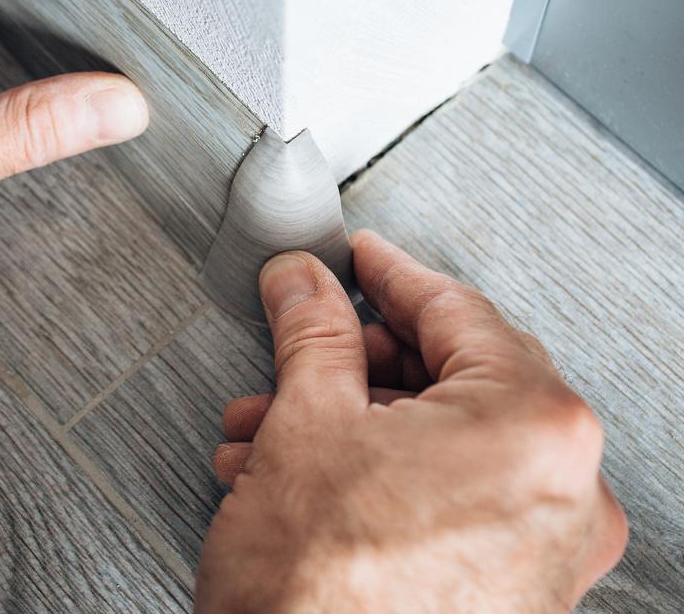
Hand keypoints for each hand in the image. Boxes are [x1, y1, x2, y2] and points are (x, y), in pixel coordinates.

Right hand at [195, 231, 626, 612]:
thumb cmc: (317, 594)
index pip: (458, 312)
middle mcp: (567, 493)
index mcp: (535, 428)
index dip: (390, 276)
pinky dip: (383, 476)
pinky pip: (452, 499)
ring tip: (275, 426)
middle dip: (360, 362)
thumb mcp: (306, 423)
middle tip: (309, 344)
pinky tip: (309, 476)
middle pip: (456, 379)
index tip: (359, 263)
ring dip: (354, 424)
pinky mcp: (514, 594)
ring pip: (445, 444)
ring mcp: (546, 553)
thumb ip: (315, 332)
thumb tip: (308, 285)